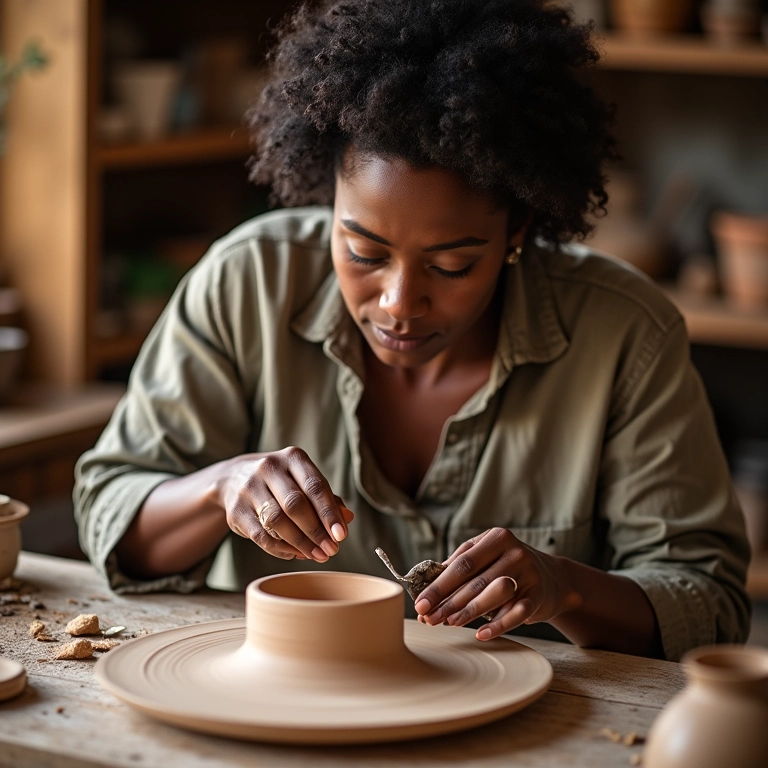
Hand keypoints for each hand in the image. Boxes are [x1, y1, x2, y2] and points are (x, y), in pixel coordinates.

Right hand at [218, 447, 353, 562]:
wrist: (233, 478)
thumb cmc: (281, 482)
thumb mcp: (303, 481)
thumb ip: (326, 498)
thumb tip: (348, 518)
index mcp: (292, 458)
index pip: (315, 486)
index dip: (329, 513)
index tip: (341, 536)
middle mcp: (268, 468)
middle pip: (295, 504)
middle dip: (316, 531)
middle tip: (331, 551)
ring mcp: (249, 488)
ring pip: (277, 521)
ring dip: (300, 543)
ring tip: (316, 555)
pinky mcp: (235, 510)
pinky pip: (261, 535)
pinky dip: (281, 548)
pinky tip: (295, 554)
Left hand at [414, 527, 581, 640]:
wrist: (554, 579)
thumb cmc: (508, 567)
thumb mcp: (487, 556)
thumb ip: (459, 565)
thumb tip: (424, 584)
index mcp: (496, 538)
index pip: (461, 564)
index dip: (439, 584)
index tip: (420, 602)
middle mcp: (514, 552)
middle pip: (474, 580)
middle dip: (447, 601)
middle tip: (428, 618)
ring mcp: (529, 573)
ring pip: (492, 595)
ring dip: (468, 611)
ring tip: (447, 623)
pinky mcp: (539, 595)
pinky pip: (516, 612)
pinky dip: (498, 625)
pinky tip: (480, 633)